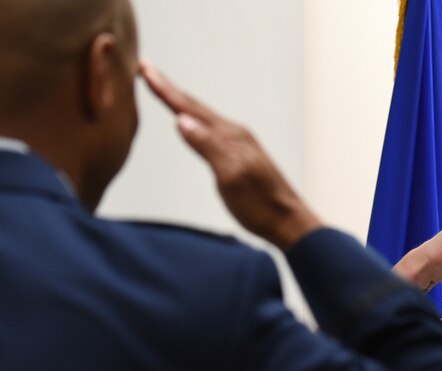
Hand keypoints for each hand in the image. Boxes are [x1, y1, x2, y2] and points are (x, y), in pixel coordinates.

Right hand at [139, 60, 321, 249]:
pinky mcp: (242, 156)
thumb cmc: (261, 205)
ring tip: (166, 91)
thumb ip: (207, 147)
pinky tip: (196, 124)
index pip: (190, 109)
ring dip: (183, 102)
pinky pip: (213, 130)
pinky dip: (197, 120)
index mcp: (230, 137)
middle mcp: (236, 134)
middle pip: (197, 107)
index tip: (144, 69)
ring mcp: (241, 144)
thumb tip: (181, 120)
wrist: (289, 221)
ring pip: (205, 117)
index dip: (165, 90)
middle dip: (170, 89)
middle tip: (147, 69)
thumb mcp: (230, 177)